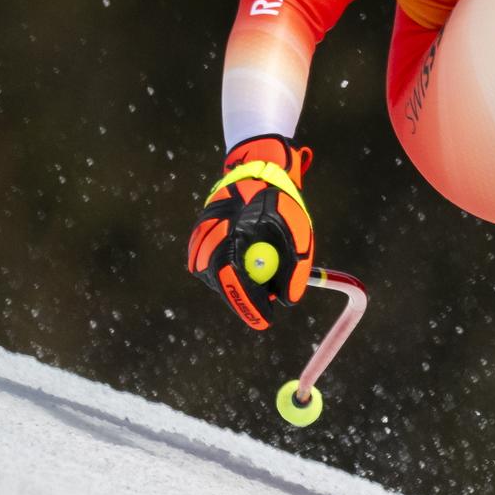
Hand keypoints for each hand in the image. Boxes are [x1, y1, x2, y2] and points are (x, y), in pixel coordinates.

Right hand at [186, 134, 315, 328]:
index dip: (252, 305)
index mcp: (234, 233)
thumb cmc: (279, 203)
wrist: (254, 173)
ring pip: (217, 278)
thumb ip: (295, 266)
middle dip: (245, 299)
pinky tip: (243, 252)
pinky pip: (212, 267)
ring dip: (239, 280)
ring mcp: (199, 240)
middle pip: (224, 285)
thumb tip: (289, 300)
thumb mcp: (298, 231)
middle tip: (266, 306)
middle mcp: (210, 238)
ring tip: (258, 258)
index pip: (237, 280)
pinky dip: (231, 267)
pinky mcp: (196, 242)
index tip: (266, 321)